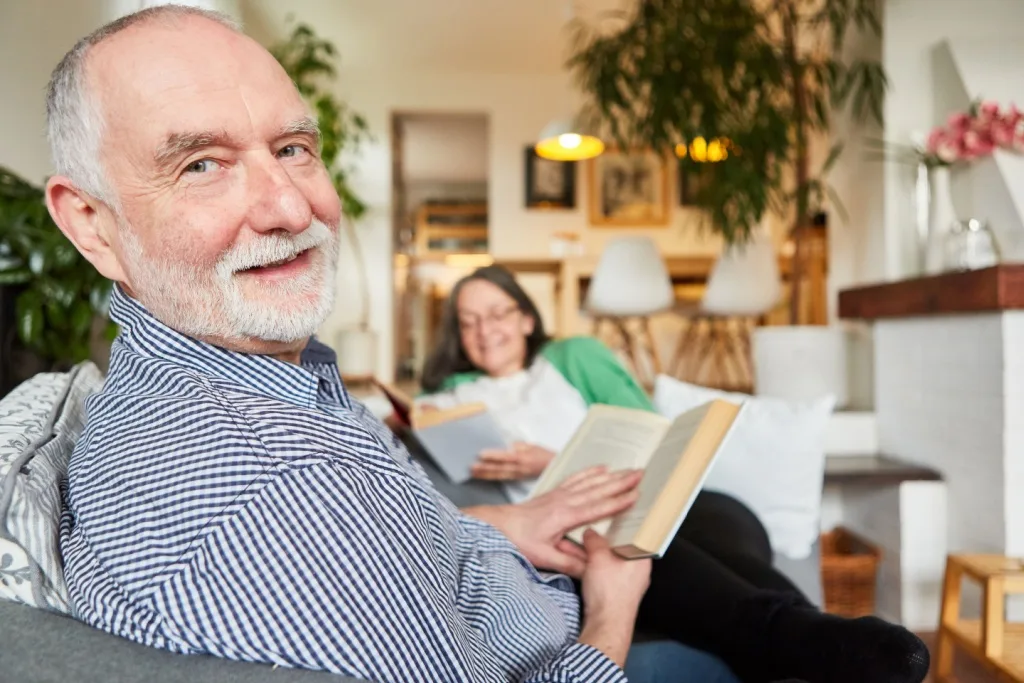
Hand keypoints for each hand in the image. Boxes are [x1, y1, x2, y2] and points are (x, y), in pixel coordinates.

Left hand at [465, 467, 642, 577]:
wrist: (498, 525)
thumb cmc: (519, 541)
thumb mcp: (543, 558)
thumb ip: (569, 564)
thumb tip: (593, 569)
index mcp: (565, 516)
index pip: (598, 508)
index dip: (618, 502)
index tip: (636, 495)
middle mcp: (565, 501)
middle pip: (598, 489)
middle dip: (621, 481)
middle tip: (641, 474)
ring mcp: (559, 494)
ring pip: (590, 482)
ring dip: (611, 475)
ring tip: (628, 469)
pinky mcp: (554, 493)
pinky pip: (576, 479)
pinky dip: (590, 472)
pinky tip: (601, 468)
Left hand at [471, 442, 554, 479]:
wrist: (553, 468)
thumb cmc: (543, 455)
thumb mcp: (532, 446)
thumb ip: (519, 445)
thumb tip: (507, 446)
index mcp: (522, 458)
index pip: (505, 456)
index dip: (493, 455)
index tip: (481, 454)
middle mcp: (519, 468)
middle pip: (499, 468)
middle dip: (484, 468)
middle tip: (471, 467)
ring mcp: (517, 475)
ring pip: (498, 475)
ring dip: (485, 474)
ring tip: (473, 473)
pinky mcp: (517, 479)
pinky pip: (502, 478)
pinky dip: (492, 477)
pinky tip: (483, 477)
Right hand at [577, 529, 651, 667]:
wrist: (606, 624)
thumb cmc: (610, 594)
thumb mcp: (598, 557)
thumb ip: (594, 540)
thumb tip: (591, 533)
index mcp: (641, 558)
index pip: (632, 534)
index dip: (617, 525)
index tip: (604, 518)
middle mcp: (638, 570)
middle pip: (617, 547)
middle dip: (597, 541)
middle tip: (584, 533)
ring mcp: (627, 582)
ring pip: (608, 561)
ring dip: (591, 554)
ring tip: (574, 546)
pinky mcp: (616, 592)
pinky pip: (603, 573)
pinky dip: (591, 567)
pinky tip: (577, 562)